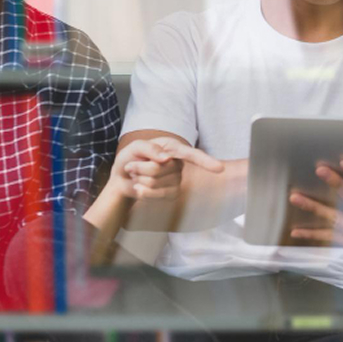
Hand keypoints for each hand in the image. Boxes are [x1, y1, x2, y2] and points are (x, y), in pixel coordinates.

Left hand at [106, 136, 223, 200]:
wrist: (122, 177)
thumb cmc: (131, 157)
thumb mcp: (136, 147)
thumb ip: (149, 148)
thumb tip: (166, 158)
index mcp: (173, 148)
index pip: (193, 155)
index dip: (206, 162)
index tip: (220, 169)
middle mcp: (178, 164)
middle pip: (159, 169)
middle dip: (140, 167)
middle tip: (132, 166)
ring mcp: (175, 181)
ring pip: (155, 182)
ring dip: (139, 178)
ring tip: (136, 174)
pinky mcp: (170, 195)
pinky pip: (155, 195)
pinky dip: (141, 191)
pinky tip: (139, 186)